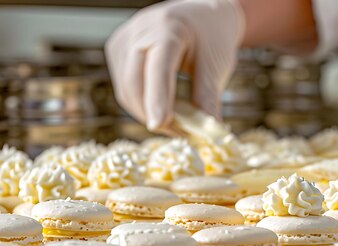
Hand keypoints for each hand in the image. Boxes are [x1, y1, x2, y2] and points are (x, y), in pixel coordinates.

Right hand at [105, 0, 243, 134]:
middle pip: (135, 80)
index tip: (160, 124)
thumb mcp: (217, 65)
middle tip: (179, 134)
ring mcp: (124, 39)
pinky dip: (141, 105)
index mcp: (168, 28)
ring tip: (175, 126)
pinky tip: (161, 112)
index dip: (158, 97)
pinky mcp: (117, 50)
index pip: (158, 66)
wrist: (202, 16)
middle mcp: (140, 30)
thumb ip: (208, 97)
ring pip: (126, 89)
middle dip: (153, 113)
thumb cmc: (212, 38)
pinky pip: (124, 87)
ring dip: (146, 114)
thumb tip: (208, 131)